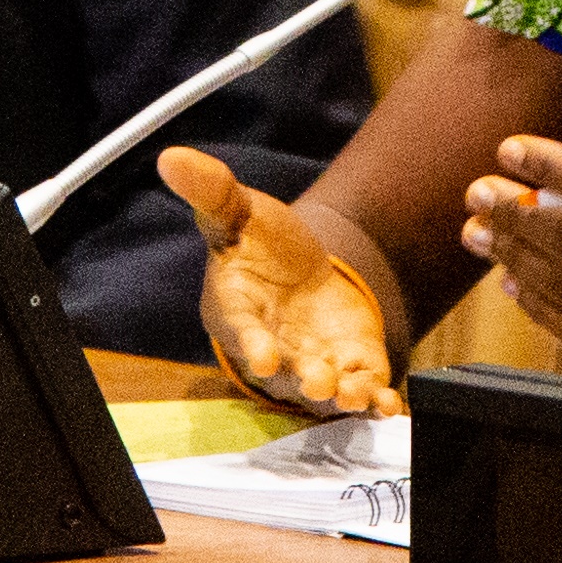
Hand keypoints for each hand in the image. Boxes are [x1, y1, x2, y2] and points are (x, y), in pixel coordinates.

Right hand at [163, 146, 401, 416]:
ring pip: (326, 389)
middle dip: (306, 379)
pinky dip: (377, 401)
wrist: (299, 271)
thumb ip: (212, 192)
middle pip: (288, 372)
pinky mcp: (349, 364)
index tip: (264, 357)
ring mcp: (313, 361)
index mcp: (240, 310)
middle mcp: (276, 347)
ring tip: (358, 396)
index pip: (243, 330)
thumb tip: (170, 157)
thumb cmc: (257, 246)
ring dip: (342, 395)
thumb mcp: (238, 213)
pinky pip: (363, 390)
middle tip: (319, 380)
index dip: (252, 344)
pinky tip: (391, 405)